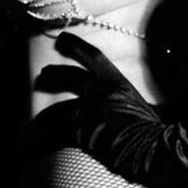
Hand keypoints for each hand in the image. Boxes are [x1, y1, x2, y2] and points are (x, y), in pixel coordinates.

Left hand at [32, 31, 165, 179]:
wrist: (149, 149)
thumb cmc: (152, 129)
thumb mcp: (144, 105)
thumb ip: (130, 101)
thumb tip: (134, 105)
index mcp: (117, 82)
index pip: (93, 57)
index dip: (76, 46)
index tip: (63, 39)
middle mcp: (99, 92)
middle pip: (70, 77)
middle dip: (54, 74)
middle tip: (43, 74)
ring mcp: (87, 111)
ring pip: (59, 109)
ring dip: (46, 114)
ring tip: (36, 120)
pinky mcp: (79, 132)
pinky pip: (57, 134)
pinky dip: (46, 140)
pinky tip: (35, 145)